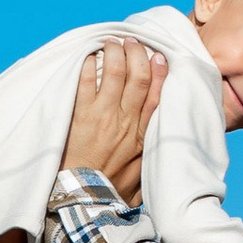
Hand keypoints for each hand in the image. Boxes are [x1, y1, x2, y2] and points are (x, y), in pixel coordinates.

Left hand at [61, 33, 167, 201]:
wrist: (81, 200)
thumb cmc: (111, 191)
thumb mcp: (141, 176)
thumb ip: (151, 157)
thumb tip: (162, 149)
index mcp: (143, 136)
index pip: (157, 96)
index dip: (160, 72)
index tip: (158, 56)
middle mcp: (126, 122)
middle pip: (137, 77)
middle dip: (136, 53)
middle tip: (132, 42)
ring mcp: (102, 116)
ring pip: (113, 72)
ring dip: (114, 52)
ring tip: (112, 43)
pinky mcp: (80, 116)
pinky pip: (84, 81)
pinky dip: (87, 65)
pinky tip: (88, 56)